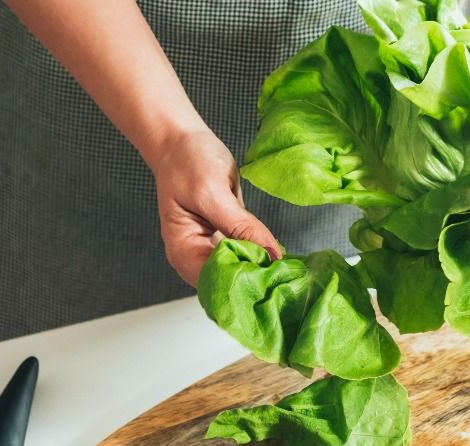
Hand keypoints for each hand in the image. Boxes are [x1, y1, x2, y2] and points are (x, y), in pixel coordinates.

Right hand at [149, 127, 280, 285]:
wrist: (181, 140)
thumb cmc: (186, 162)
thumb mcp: (213, 192)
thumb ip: (242, 227)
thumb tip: (272, 255)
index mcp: (183, 252)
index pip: (216, 282)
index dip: (245, 282)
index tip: (274, 275)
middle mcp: (195, 257)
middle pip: (229, 282)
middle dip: (256, 280)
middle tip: (288, 275)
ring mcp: (211, 249)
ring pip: (240, 271)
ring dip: (262, 269)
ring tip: (288, 270)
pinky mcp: (226, 238)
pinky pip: (246, 254)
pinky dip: (261, 255)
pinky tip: (279, 255)